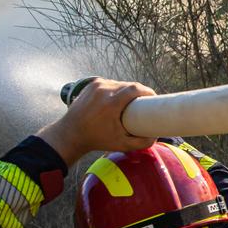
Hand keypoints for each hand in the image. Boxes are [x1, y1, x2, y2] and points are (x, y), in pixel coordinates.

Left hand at [37, 78, 155, 164]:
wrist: (71, 134)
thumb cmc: (96, 140)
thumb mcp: (121, 144)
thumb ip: (141, 143)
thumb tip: (156, 137)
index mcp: (111, 103)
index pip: (135, 89)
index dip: (147, 92)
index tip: (153, 98)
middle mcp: (103, 90)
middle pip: (128, 85)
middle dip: (139, 92)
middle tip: (144, 102)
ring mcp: (96, 86)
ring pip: (119, 83)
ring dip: (127, 90)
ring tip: (132, 100)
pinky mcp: (90, 85)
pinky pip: (109, 83)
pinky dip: (116, 89)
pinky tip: (119, 96)